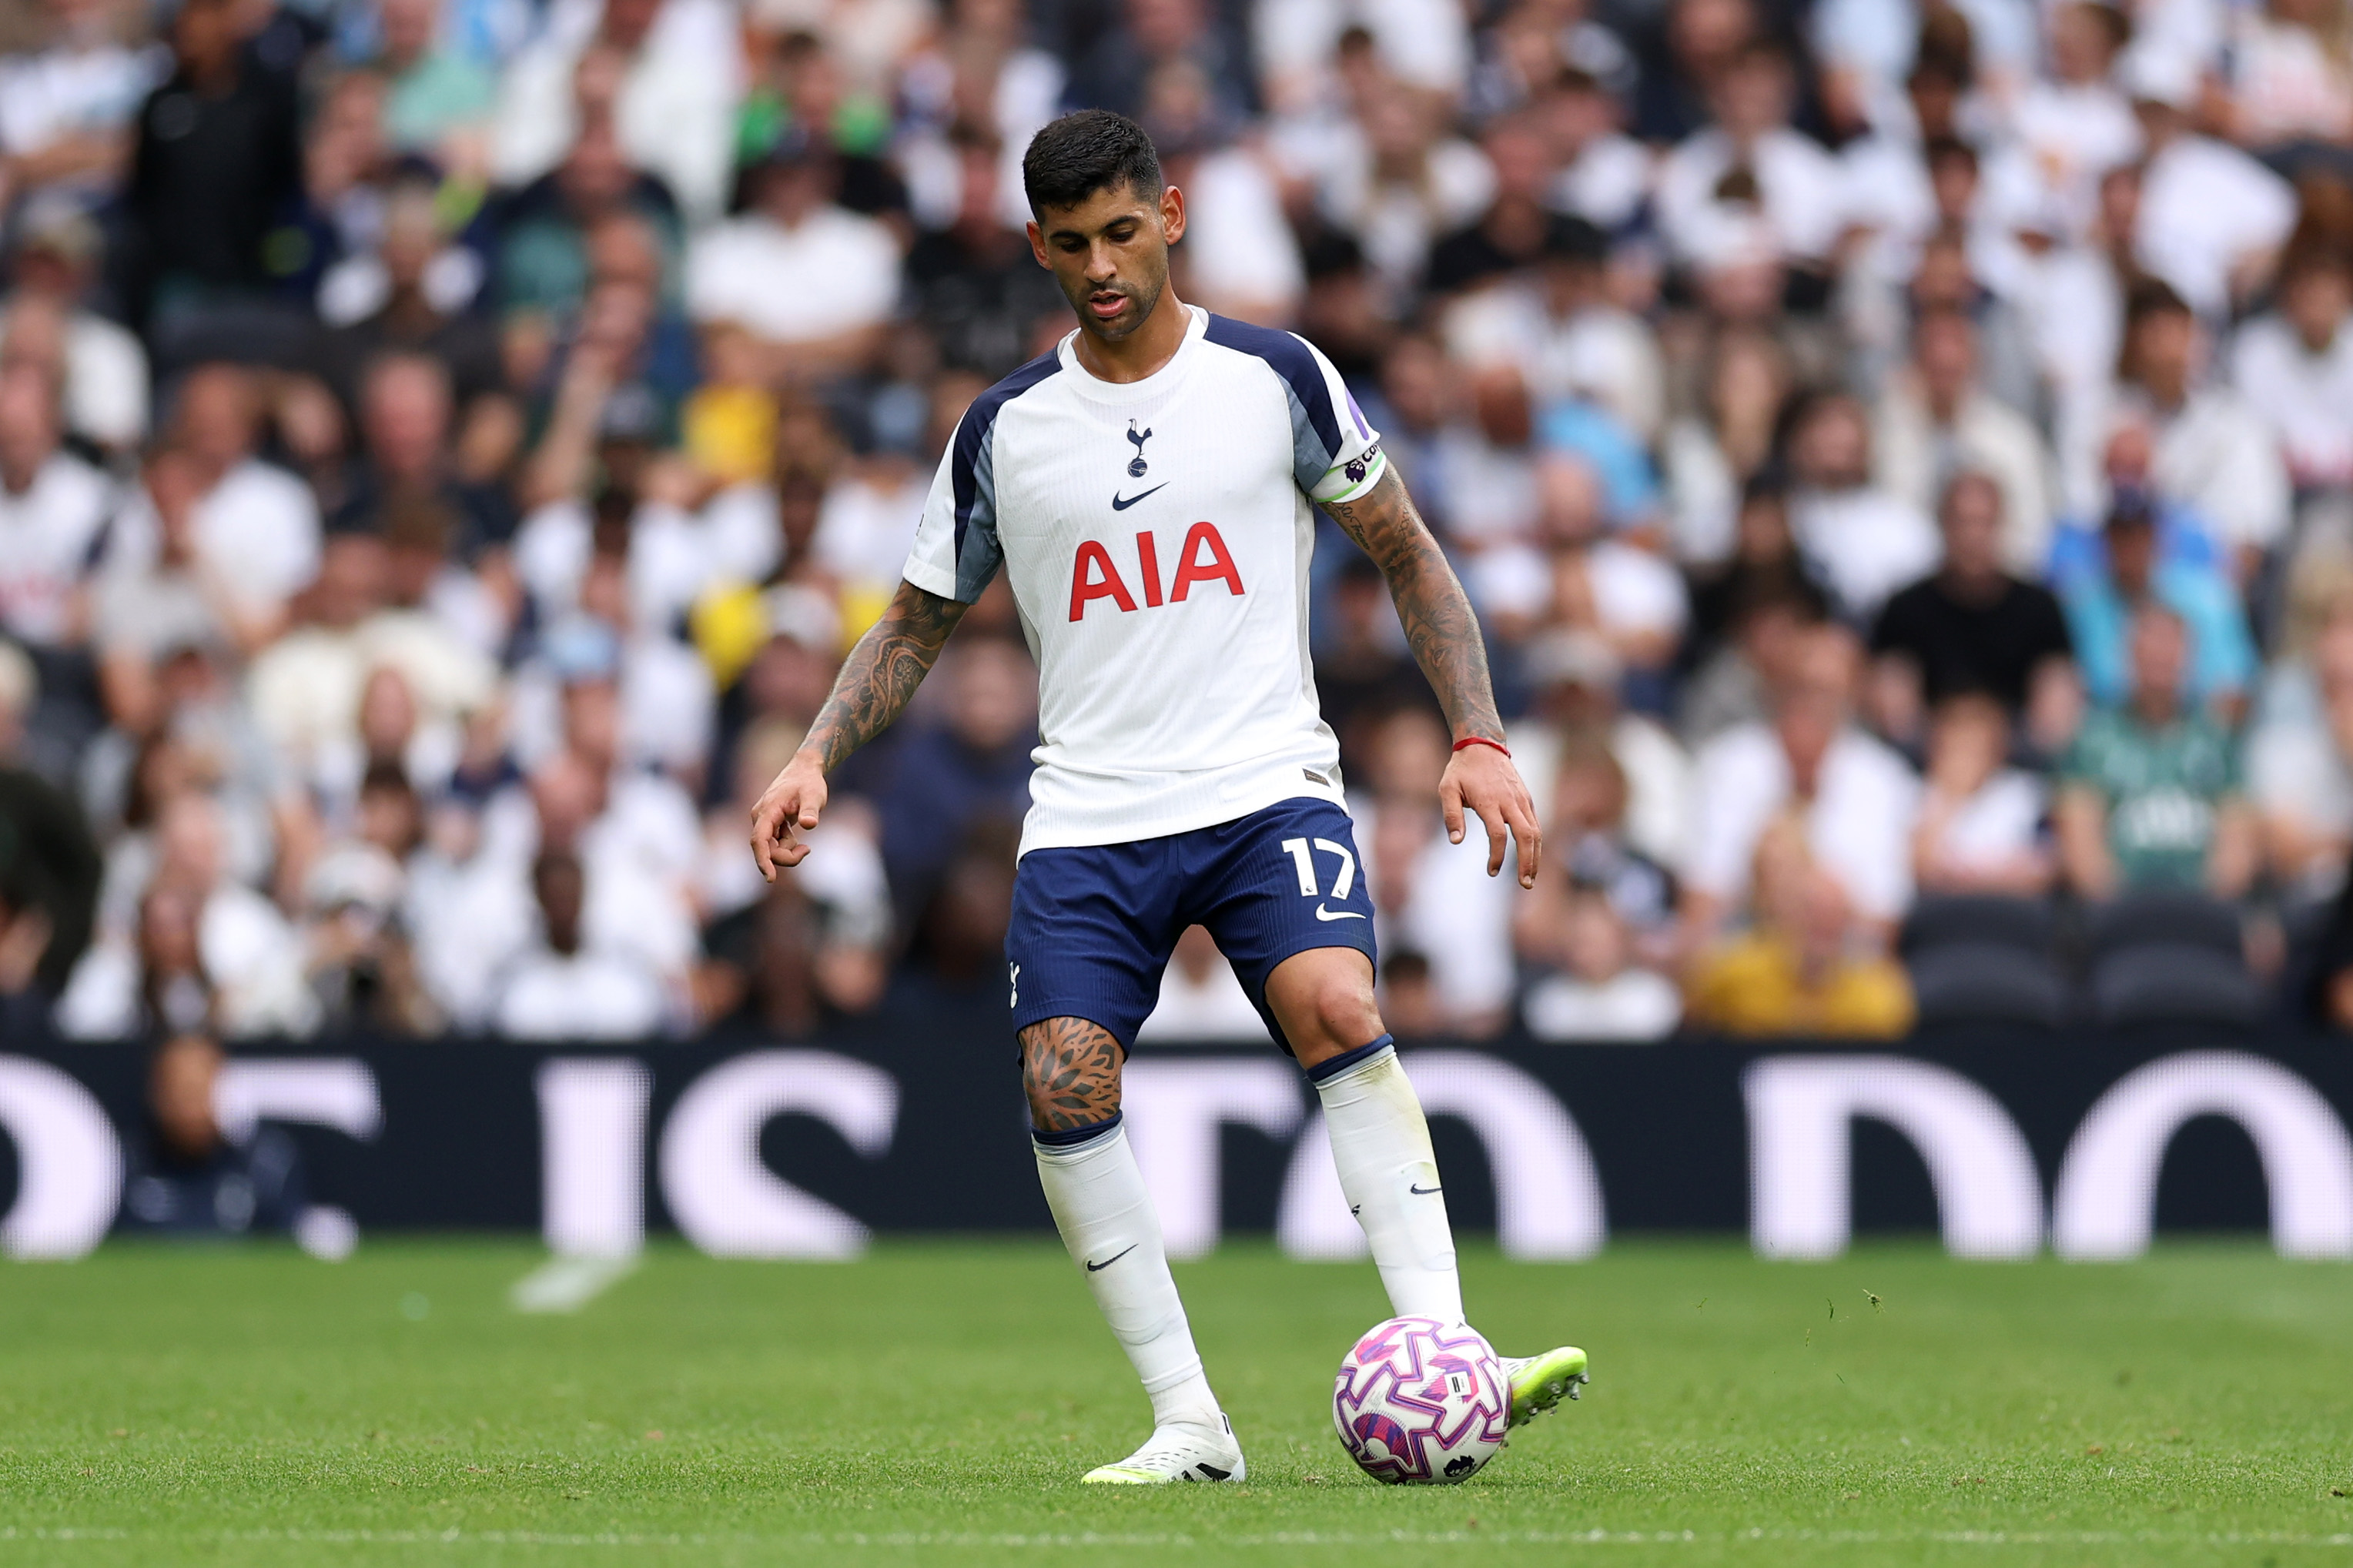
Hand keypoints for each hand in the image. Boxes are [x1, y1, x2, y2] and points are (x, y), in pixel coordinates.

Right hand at [750, 752, 828, 879]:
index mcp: (767, 810)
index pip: (759, 840)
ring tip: (805, 846)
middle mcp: (760, 817)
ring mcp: (763, 821)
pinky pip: (773, 845)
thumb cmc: (809, 782)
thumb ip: (810, 809)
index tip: (771, 878)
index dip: (763, 860)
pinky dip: (787, 847)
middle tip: (807, 850)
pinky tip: (799, 842)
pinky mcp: (769, 824)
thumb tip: (808, 824)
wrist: (804, 769)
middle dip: (785, 857)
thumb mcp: (814, 794)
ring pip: (769, 849)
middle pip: (765, 849)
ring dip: (787, 852)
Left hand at [1440, 742, 1540, 887]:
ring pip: (1536, 831)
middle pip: (1526, 835)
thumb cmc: (1461, 770)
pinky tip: (1531, 857)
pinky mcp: (1527, 798)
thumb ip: (1451, 815)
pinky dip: (1536, 843)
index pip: (1498, 834)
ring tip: (1531, 877)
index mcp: (1489, 800)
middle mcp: (1510, 800)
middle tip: (1526, 884)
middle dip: (1528, 862)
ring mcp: (1522, 799)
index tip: (1492, 872)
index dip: (1497, 856)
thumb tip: (1456, 841)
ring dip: (1536, 856)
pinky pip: (1535, 824)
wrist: (1482, 745)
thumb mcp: (1447, 789)